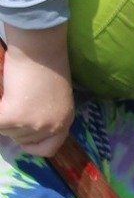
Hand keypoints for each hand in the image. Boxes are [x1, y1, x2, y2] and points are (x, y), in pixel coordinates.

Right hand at [0, 26, 74, 156]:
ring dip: (3, 115)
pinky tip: (1, 99)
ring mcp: (33, 123)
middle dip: (13, 124)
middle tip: (13, 102)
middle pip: (21, 139)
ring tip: (10, 93)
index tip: (23, 136)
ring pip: (6, 130)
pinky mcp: (14, 116)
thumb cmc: (47, 64)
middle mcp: (52, 126)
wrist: (40, 49)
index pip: (49, 148)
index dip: (33, 144)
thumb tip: (26, 123)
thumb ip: (45, 112)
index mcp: (64, 120)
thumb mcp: (53, 96)